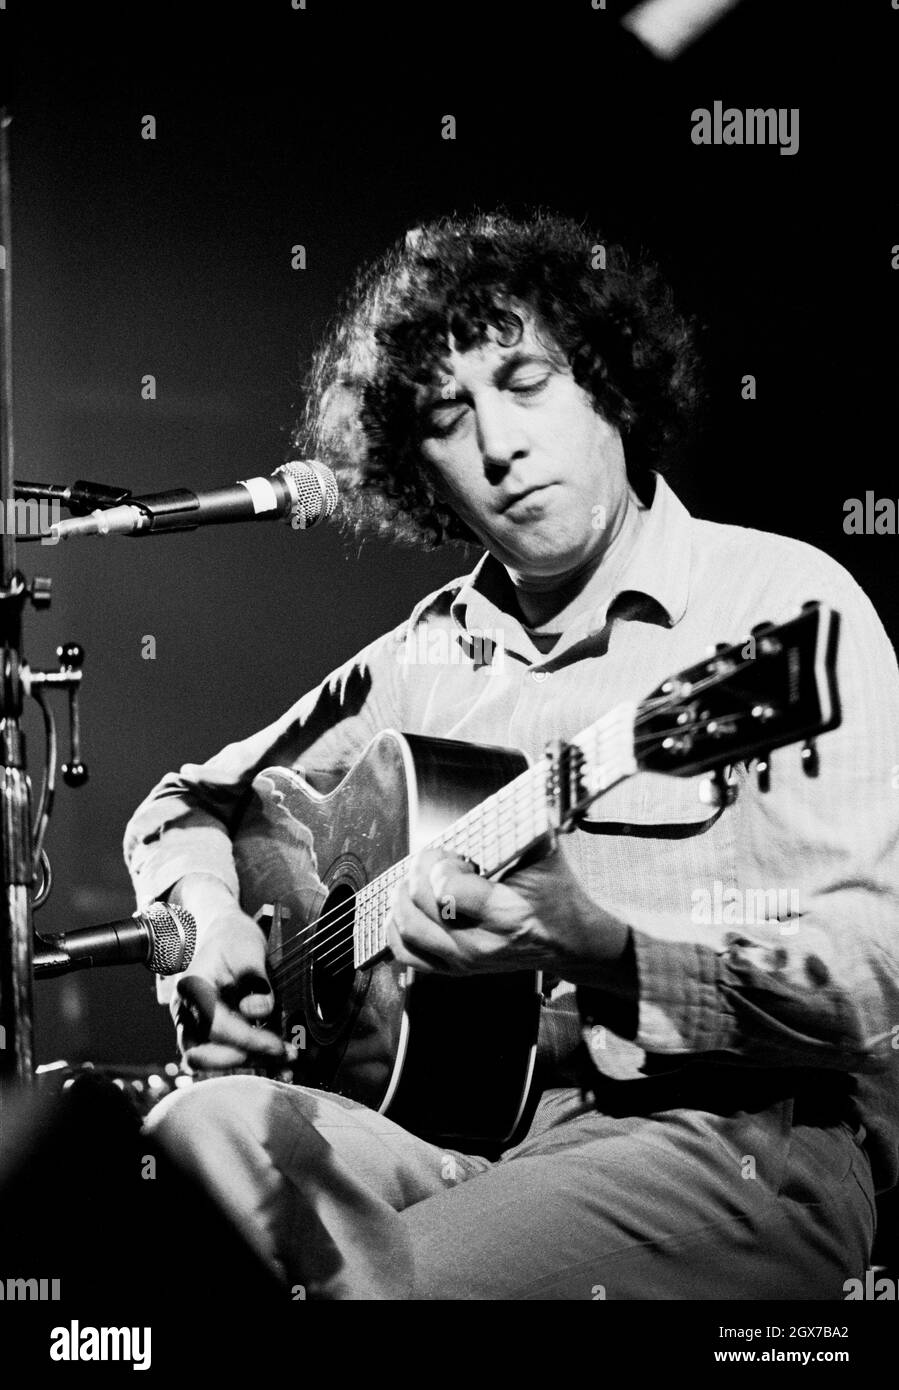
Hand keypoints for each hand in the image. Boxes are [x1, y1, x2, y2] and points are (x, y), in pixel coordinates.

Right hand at [172, 905, 292, 1072]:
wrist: (221, 934)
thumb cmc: (233, 939)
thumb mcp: (248, 948)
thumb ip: (254, 978)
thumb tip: (254, 1011)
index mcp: (192, 989)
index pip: (214, 1026)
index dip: (247, 1040)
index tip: (277, 1045)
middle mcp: (185, 1013)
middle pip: (202, 1055)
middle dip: (243, 1060)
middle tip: (281, 1055)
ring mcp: (193, 1027)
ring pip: (212, 1063)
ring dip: (248, 1066)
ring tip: (286, 1064)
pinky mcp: (209, 1035)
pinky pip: (224, 1057)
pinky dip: (250, 1062)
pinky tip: (280, 1064)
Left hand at [386, 844, 630, 982]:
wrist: (569, 940)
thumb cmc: (556, 894)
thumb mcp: (545, 852)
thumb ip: (519, 822)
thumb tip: (503, 789)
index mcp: (508, 914)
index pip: (449, 890)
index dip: (443, 864)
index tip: (456, 856)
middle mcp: (483, 943)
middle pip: (422, 905)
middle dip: (420, 872)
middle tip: (436, 860)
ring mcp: (467, 961)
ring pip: (408, 930)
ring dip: (403, 897)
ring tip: (418, 879)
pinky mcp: (456, 970)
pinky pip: (407, 954)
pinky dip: (396, 929)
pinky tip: (406, 907)